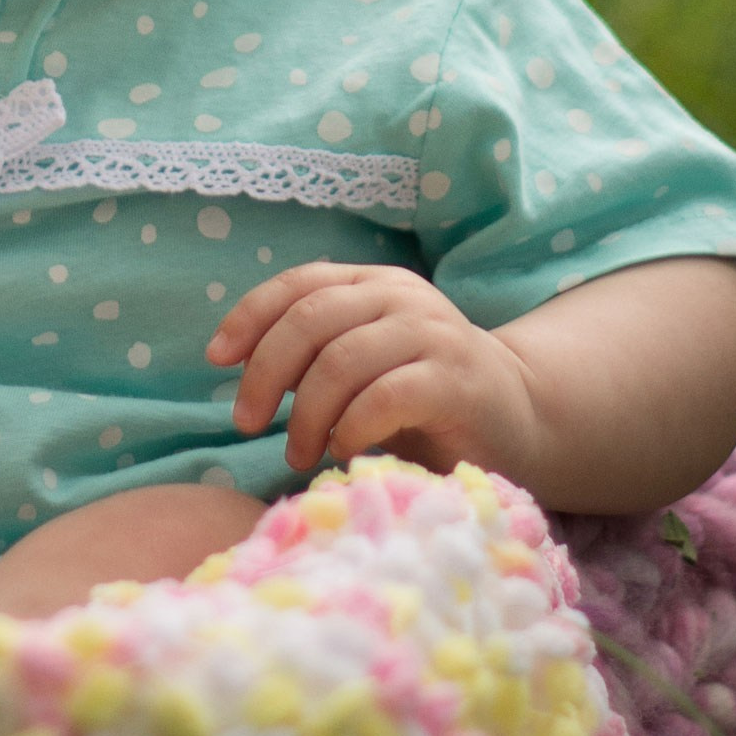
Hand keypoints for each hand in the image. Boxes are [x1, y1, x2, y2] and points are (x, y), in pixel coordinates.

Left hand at [205, 260, 539, 478]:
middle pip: (311, 318)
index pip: (299, 283)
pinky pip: (384, 396)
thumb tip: (238, 365)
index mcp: (374, 283)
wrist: (518, 420)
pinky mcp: (455, 381)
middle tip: (246, 423)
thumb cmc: (423, 399)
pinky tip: (341, 452)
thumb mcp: (362, 365)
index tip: (216, 359)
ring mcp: (432, 335)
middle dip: (266, 372)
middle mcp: (402, 297)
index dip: (250, 315)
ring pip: (342, 359)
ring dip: (305, 413)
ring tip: (297, 452)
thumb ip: (314, 354)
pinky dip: (349, 428)